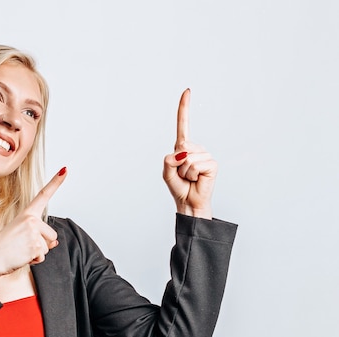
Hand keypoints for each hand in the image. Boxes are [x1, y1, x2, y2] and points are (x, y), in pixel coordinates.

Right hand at [0, 167, 66, 287]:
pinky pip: (43, 257)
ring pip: (48, 247)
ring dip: (37, 253)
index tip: (65, 170)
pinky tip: (21, 257)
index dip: (56, 182)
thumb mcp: (21, 237)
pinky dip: (34, 261)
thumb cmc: (2, 248)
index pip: (43, 195)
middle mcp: (31, 219)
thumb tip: (55, 242)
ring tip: (20, 251)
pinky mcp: (35, 245)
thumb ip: (39, 236)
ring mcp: (33, 231)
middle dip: (42, 245)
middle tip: (22, 246)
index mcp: (26, 214)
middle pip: (52, 235)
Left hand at [163, 89, 216, 218]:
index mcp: (182, 147)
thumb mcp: (166, 172)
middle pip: (181, 146)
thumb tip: (182, 153)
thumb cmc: (179, 186)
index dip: (184, 108)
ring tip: (190, 178)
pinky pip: (195, 164)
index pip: (183, 124)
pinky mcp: (212, 164)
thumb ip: (168, 160)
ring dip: (184, 171)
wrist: (188, 202)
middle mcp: (194, 149)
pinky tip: (197, 179)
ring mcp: (205, 155)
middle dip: (176, 164)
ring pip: (187, 158)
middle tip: (182, 174)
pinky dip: (192, 174)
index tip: (187, 91)